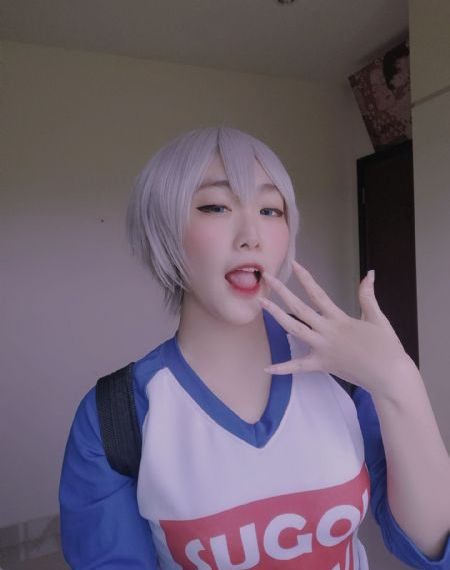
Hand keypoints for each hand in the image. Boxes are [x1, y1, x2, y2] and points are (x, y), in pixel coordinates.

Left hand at [259, 260, 413, 397]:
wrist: (389, 376)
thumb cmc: (387, 347)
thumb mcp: (378, 318)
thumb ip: (368, 296)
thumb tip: (369, 273)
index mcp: (340, 319)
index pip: (318, 293)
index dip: (305, 277)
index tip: (293, 264)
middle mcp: (327, 332)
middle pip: (299, 308)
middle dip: (282, 291)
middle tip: (267, 278)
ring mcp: (322, 349)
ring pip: (294, 330)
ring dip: (276, 316)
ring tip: (262, 304)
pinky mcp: (321, 365)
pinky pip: (298, 367)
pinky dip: (283, 368)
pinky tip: (266, 368)